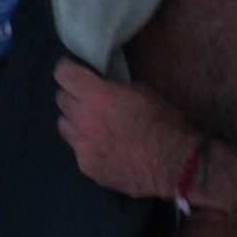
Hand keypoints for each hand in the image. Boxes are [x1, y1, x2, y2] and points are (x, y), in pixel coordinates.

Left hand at [53, 58, 199, 198]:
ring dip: (74, 120)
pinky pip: (77, 149)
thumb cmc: (164, 123)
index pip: (64, 75)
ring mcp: (82, 146)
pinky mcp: (86, 166)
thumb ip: (113, 89)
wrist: (175, 165)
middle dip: (72, 95)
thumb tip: (101, 89)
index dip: (66, 70)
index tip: (69, 70)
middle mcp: (83, 120)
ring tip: (91, 124)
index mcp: (98, 97)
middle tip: (86, 98)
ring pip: (63, 125)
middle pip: (61, 100)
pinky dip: (86, 144)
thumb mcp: (142, 92)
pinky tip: (103, 148)